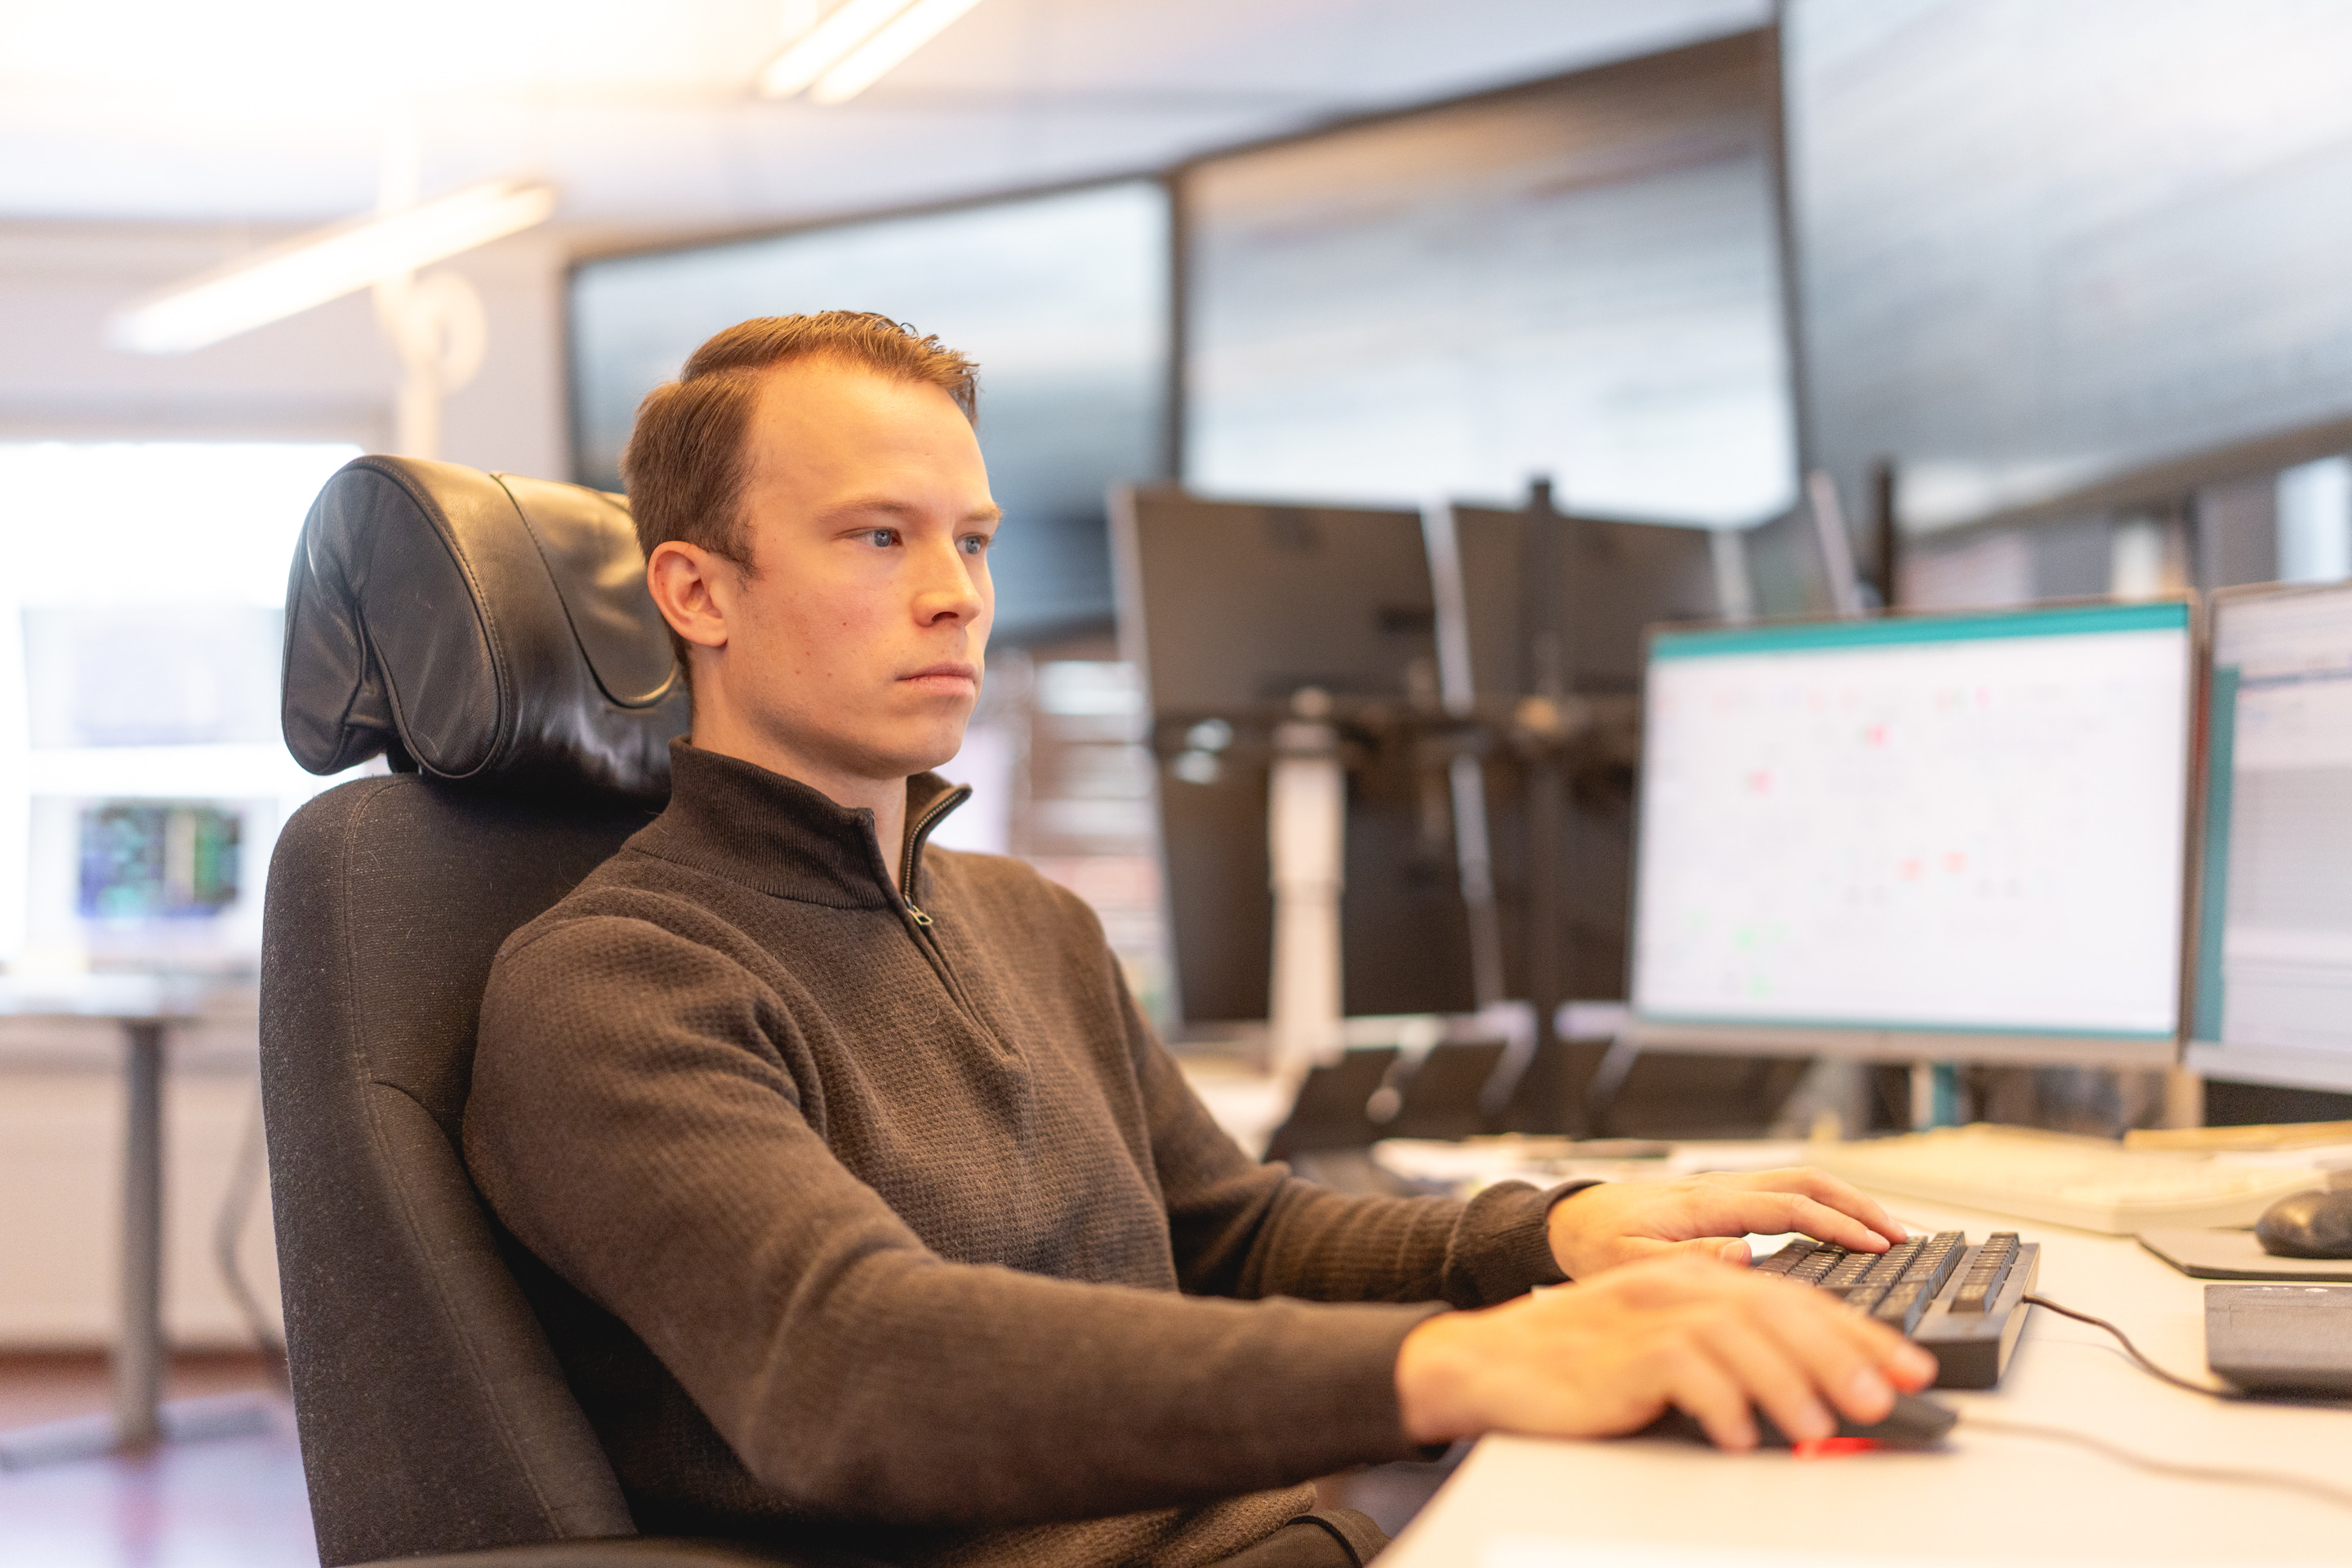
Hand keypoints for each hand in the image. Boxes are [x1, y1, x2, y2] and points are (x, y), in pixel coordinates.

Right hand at [1394, 1254, 1938, 1450]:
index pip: (1796, 1298)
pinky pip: (1685, 1373)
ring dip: (1792, 1383)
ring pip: (1742, 1338)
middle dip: (1844, 1355)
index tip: (1910, 1368)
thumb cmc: (1577, 1366)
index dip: (1860, 1331)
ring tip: (1825, 1426)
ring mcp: (1647, 1314)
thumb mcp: (1662, 1348)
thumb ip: (1725, 1351)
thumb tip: (1805, 1383)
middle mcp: (1677, 1285)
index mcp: (1695, 1278)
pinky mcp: (1620, 1351)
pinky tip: (1742, 1435)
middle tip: (1887, 1398)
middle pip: (1781, 1311)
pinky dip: (1720, 1404)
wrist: (1488, 1364)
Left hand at [1546, 1168, 1905, 1279]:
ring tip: (1889, 1233)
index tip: (1878, 1246)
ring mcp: (1724, 1190)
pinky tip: (1841, 1232)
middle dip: (1860, 1206)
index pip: (1788, 1205)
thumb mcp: (1630, 1262)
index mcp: (1705, 1203)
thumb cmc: (1594, 1244)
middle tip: (1904, 1237)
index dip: (1838, 1224)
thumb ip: (1688, 1260)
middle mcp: (1721, 1188)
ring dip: (1848, 1202)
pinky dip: (1823, 1206)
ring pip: (1800, 1182)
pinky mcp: (1722, 1199)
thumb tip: (1746, 1257)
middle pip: (1807, 1181)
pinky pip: (1785, 1194)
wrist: (1566, 1222)